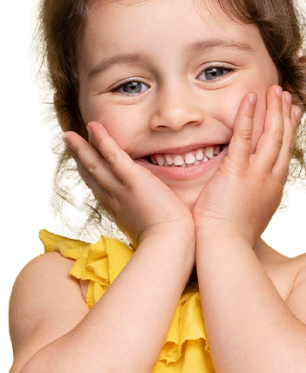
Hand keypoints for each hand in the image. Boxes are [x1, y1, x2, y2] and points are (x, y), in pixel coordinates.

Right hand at [62, 122, 194, 247]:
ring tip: (69, 135)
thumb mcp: (153, 232)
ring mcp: (122, 190)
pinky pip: (114, 157)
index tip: (83, 166)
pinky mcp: (134, 181)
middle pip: (93, 177)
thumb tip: (160, 220)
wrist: (170, 244)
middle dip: (79, 159)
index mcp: (121, 213)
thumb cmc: (169, 242)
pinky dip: (103, 142)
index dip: (91, 177)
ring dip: (82, 149)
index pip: (102, 191)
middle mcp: (116, 201)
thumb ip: (151, 221)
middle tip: (68, 144)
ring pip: (97, 166)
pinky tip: (93, 128)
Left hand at [192, 84, 301, 246]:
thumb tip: (248, 200)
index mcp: (274, 189)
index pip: (285, 153)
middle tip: (285, 94)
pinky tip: (251, 97)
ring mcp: (257, 174)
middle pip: (283, 139)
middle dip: (285, 114)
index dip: (289, 131)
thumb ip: (251, 202)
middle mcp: (270, 178)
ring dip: (274, 109)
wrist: (225, 248)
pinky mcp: (237, 171)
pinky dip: (249, 115)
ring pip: (271, 134)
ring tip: (274, 89)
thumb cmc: (231, 238)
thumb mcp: (250, 218)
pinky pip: (245, 136)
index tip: (292, 114)